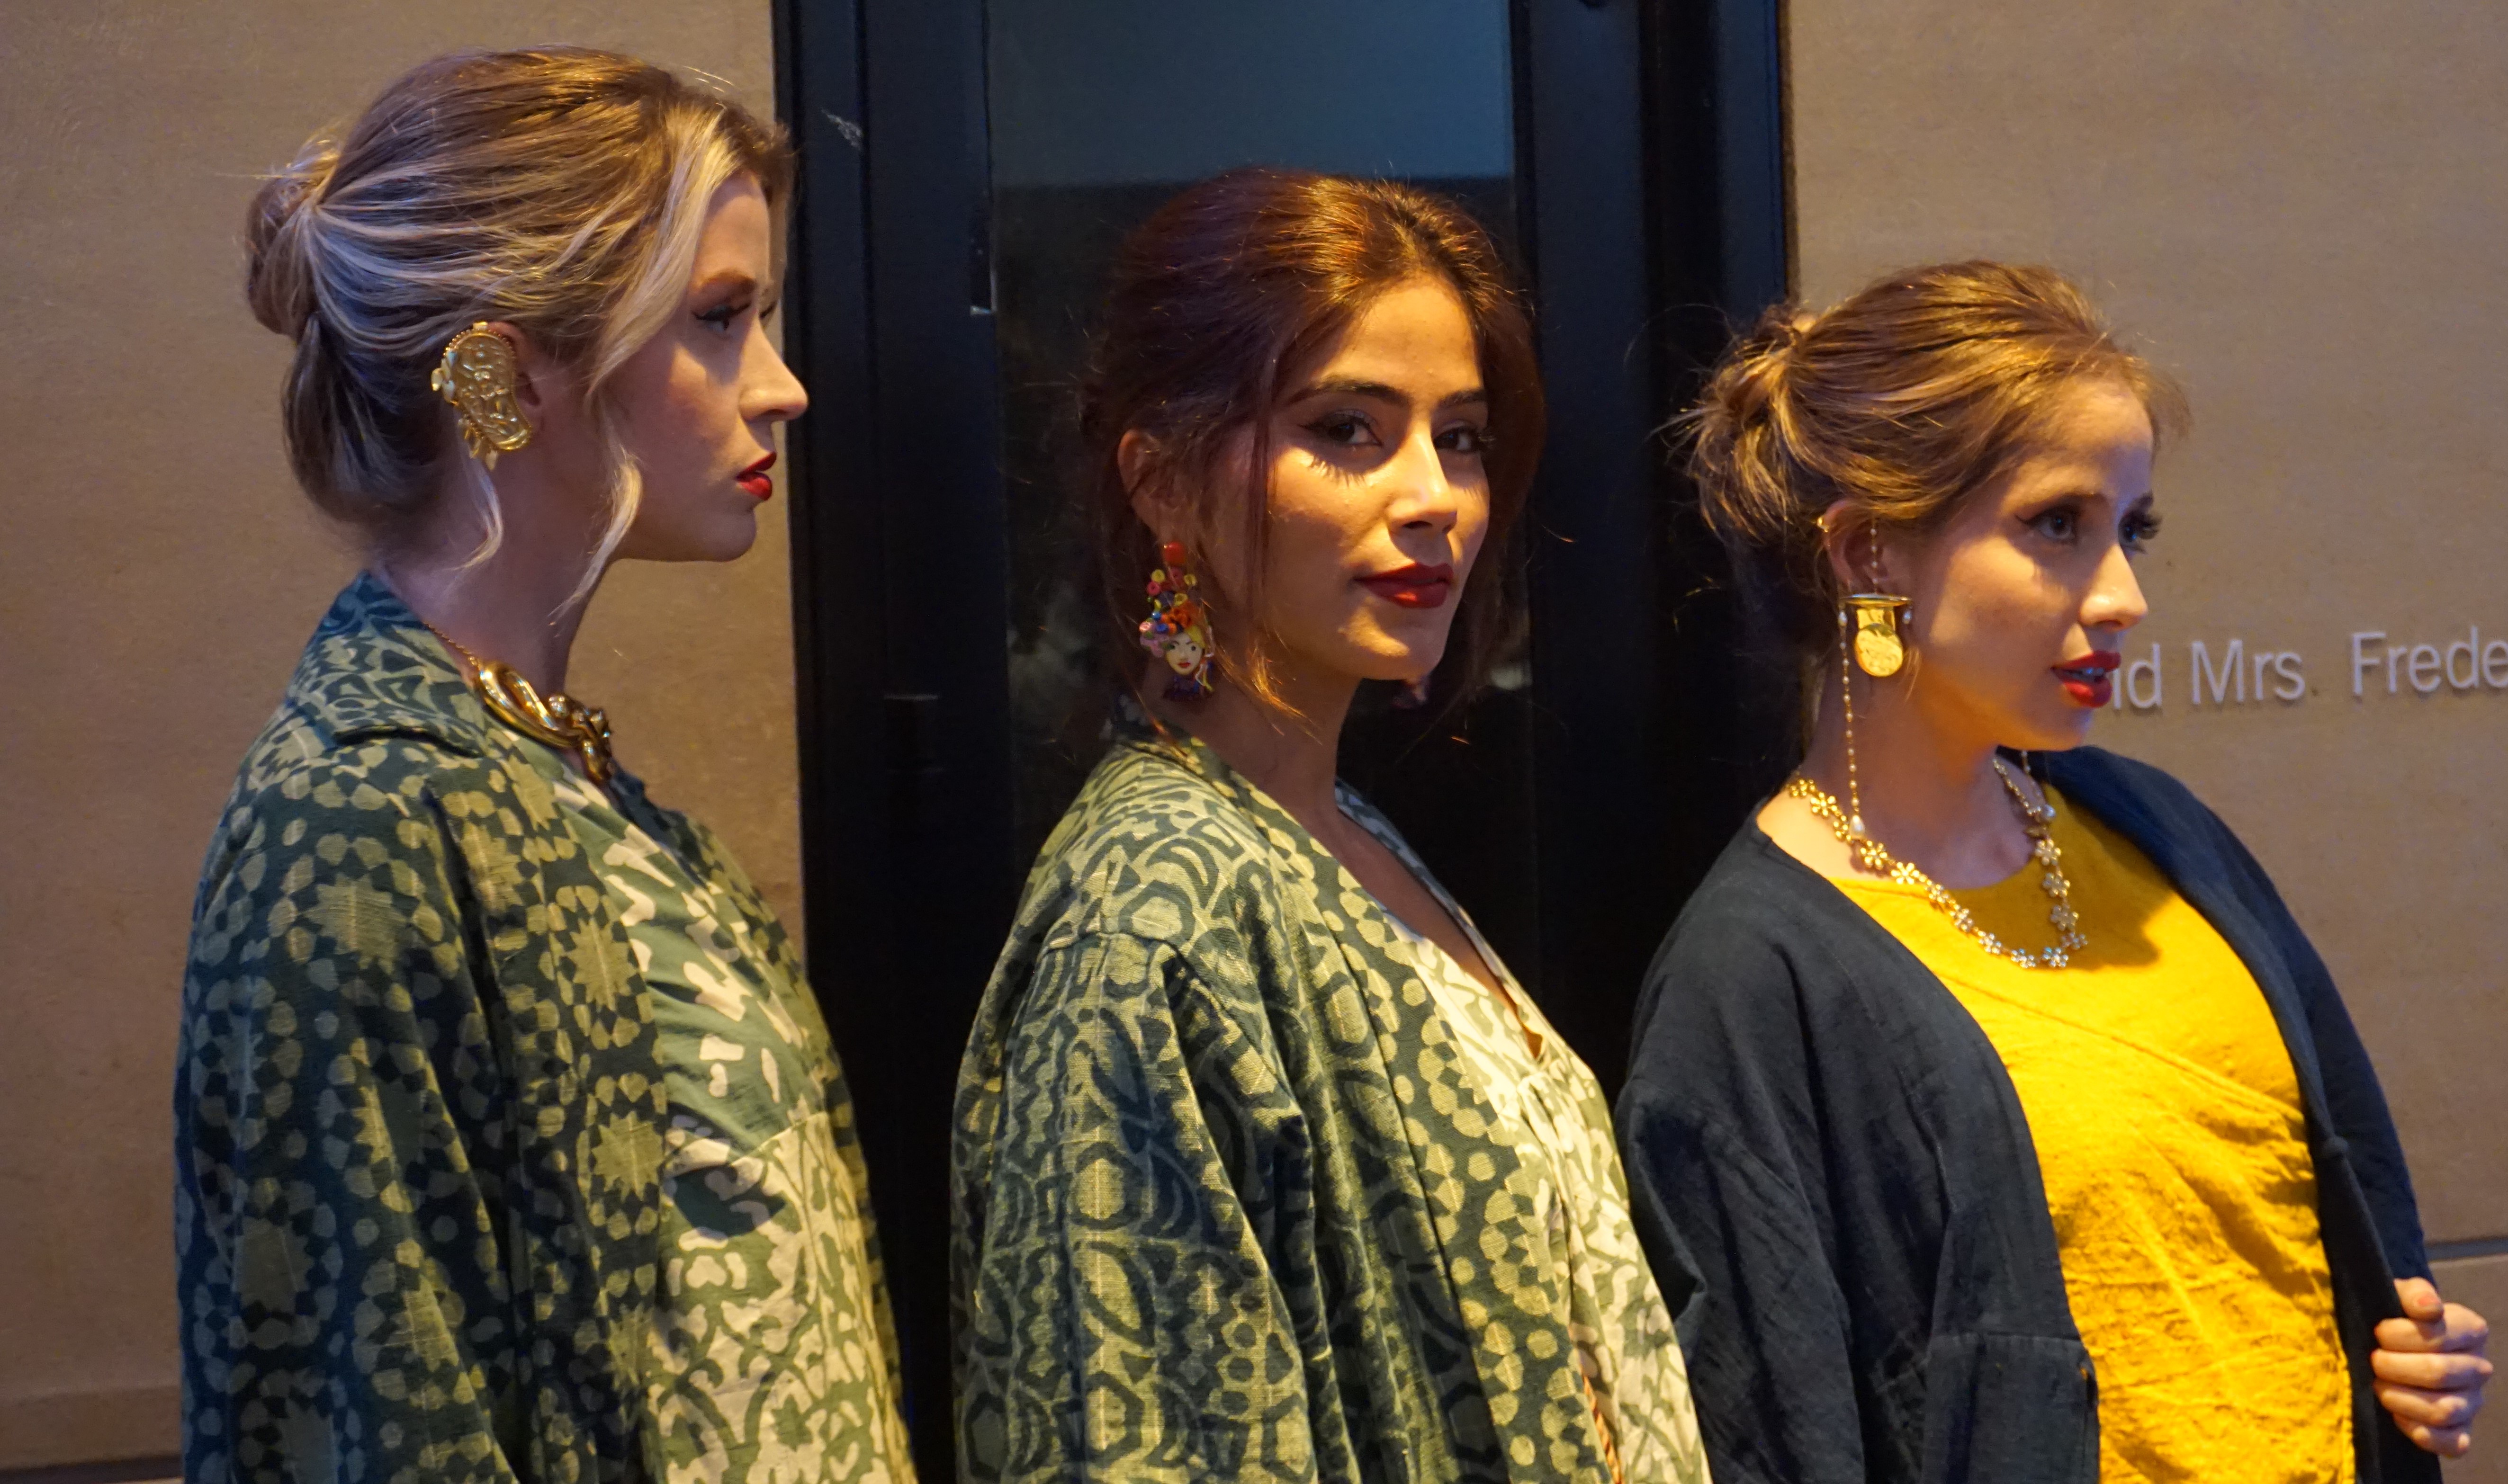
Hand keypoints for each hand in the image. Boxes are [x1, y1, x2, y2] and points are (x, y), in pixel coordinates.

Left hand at [2373, 1277, 2491, 1455]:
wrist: (2393, 1349)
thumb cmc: (2396, 1318)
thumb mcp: (2400, 1295)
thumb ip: (2413, 1293)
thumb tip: (2427, 1308)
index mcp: (2471, 1330)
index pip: (2439, 1336)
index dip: (2399, 1335)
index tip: (2377, 1332)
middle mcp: (2478, 1368)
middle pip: (2439, 1373)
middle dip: (2393, 1367)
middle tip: (2373, 1360)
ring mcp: (2471, 1402)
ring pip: (2443, 1410)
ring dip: (2401, 1399)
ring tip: (2378, 1386)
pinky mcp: (2461, 1432)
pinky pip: (2451, 1443)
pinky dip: (2421, 1434)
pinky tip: (2396, 1417)